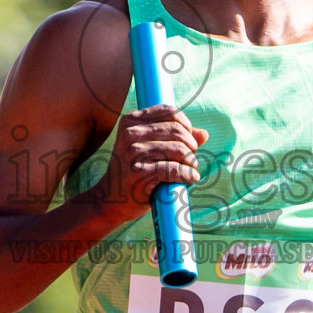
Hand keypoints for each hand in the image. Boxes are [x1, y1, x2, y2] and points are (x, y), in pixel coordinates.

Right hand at [101, 104, 207, 221]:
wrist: (109, 200)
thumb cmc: (133, 173)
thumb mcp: (149, 150)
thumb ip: (176, 139)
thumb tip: (204, 134)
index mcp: (130, 121)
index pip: (169, 111)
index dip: (186, 125)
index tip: (189, 141)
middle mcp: (130, 133)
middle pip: (178, 130)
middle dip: (191, 146)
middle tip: (191, 160)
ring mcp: (133, 153)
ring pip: (179, 149)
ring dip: (191, 162)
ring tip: (190, 170)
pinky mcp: (140, 173)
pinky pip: (175, 169)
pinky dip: (188, 175)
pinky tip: (190, 179)